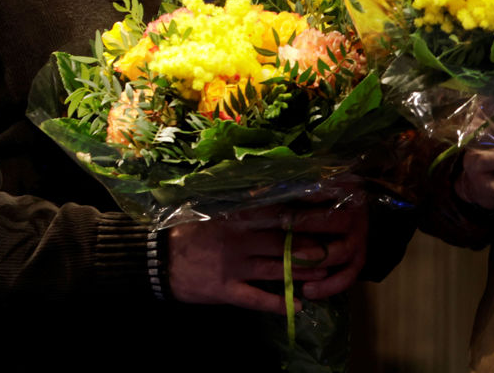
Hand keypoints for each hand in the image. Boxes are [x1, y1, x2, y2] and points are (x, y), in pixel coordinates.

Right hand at [167, 200, 367, 311]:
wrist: (155, 258)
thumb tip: (271, 188)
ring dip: (303, 272)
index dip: (306, 212)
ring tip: (325, 273)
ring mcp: (233, 266)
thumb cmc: (188, 230)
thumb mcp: (213, 208)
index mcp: (237, 216)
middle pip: (285, 242)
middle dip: (313, 245)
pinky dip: (279, 303)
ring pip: (277, 269)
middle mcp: (239, 239)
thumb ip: (242, 202)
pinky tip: (298, 306)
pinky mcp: (226, 290)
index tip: (329, 209)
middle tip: (337, 245)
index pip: (279, 211)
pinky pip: (257, 299)